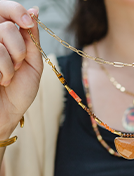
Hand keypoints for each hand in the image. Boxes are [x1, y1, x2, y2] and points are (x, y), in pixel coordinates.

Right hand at [0, 1, 41, 138]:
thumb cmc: (20, 90)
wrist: (7, 113)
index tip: (28, 22)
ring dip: (12, 60)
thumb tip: (34, 10)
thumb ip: (31, 39)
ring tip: (8, 75)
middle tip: (19, 64)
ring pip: (1, 34)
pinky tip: (0, 79)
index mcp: (5, 37)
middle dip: (20, 47)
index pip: (5, 8)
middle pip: (6, 24)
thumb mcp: (33, 63)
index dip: (16, 10)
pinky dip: (4, 68)